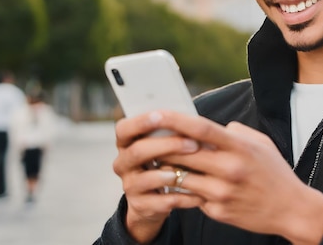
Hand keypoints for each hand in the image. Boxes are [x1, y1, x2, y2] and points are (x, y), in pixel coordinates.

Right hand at [112, 111, 203, 242]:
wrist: (154, 200)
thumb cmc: (164, 161)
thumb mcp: (163, 145)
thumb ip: (171, 132)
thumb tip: (196, 120)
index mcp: (126, 143)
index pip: (124, 129)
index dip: (140, 122)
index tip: (161, 116)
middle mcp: (123, 164)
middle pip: (138, 151)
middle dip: (167, 146)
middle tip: (193, 144)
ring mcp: (130, 186)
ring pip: (148, 178)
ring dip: (173, 173)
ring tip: (195, 171)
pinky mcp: (141, 206)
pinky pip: (162, 201)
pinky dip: (183, 197)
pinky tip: (199, 195)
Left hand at [152, 112, 322, 244]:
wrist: (291, 209)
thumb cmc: (275, 172)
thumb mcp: (261, 144)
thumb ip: (234, 132)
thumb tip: (208, 128)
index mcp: (240, 147)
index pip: (200, 128)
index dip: (174, 119)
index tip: (156, 112)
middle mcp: (230, 169)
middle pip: (182, 153)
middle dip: (161, 145)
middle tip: (147, 138)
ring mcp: (222, 193)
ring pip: (180, 178)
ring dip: (166, 169)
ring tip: (158, 161)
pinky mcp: (218, 212)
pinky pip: (191, 197)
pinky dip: (184, 189)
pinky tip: (180, 183)